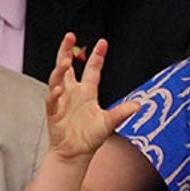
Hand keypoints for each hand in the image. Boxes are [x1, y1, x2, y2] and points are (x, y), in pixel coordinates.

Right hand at [46, 32, 139, 160]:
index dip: (97, 56)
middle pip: (67, 66)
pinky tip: (59, 89)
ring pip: (57, 79)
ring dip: (60, 69)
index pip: (91, 69)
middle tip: (70, 36)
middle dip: (67, 50)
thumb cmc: (90, 138)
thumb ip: (121, 113)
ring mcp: (62, 100)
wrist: (75, 154)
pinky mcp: (53, 112)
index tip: (103, 42)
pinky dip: (55, 94)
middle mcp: (73, 92)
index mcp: (87, 92)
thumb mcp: (108, 123)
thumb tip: (138, 105)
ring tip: (66, 61)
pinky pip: (52, 100)